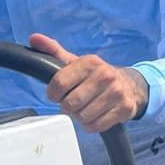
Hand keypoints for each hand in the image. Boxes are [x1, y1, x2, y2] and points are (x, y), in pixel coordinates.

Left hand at [28, 33, 148, 132]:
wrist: (130, 86)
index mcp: (91, 62)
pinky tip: (96, 115)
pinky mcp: (125, 109)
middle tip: (75, 102)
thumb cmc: (95, 76)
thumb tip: (34, 38)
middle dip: (68, 107)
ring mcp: (117, 92)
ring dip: (80, 117)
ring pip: (83, 117)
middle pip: (70, 104)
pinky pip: (96, 126)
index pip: (59, 83)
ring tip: (86, 108)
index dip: (53, 94)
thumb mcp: (76, 62)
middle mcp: (105, 75)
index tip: (57, 94)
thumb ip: (53, 52)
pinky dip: (92, 125)